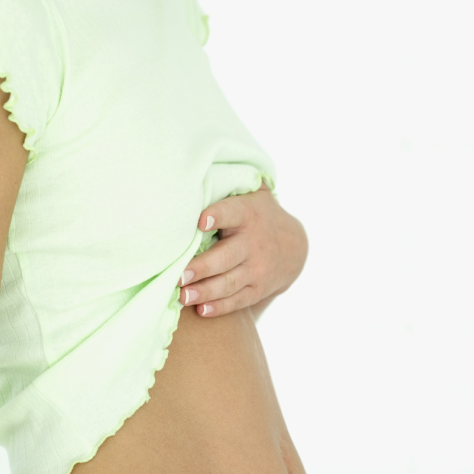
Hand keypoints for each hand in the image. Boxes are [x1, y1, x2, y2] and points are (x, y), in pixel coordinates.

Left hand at [178, 185, 307, 317]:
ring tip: (182, 296)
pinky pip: (238, 300)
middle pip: (226, 257)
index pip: (232, 213)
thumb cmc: (256, 214)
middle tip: (179, 275)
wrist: (293, 246)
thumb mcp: (251, 194)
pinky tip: (202, 310)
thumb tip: (200, 164)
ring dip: (205, 291)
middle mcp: (253, 243)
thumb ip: (231, 182)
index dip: (217, 216)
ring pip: (229, 282)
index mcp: (247, 214)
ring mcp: (257, 268)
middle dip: (202, 268)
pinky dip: (220, 306)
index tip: (201, 220)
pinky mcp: (258, 288)